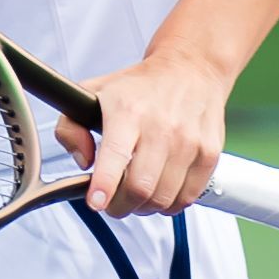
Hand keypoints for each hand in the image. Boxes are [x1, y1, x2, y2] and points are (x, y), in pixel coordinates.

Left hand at [53, 48, 230, 216]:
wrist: (190, 70)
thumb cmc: (137, 87)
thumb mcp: (91, 93)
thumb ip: (69, 128)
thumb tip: (83, 162)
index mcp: (128, 112)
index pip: (116, 155)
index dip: (104, 185)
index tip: (96, 202)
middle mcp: (161, 128)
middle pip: (140, 188)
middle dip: (119, 206)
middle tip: (112, 203)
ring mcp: (189, 142)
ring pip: (163, 198)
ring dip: (143, 208)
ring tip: (135, 195)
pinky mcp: (209, 154)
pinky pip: (187, 197)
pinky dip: (169, 204)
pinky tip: (159, 190)